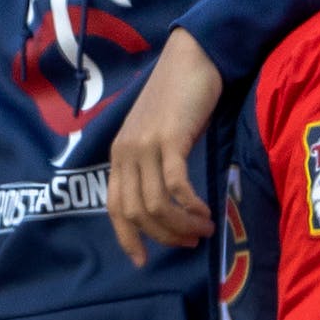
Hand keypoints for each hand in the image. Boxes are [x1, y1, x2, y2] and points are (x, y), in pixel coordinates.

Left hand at [108, 27, 219, 265]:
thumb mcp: (157, 134)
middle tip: (190, 242)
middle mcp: (126, 152)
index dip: (127, 237)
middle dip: (163, 236)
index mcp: (119, 154)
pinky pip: (175, 186)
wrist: (192, 59)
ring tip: (204, 229)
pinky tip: (205, 211)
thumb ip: (153, 163)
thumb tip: (167, 203)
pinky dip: (190, 206)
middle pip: (135, 212)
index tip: (143, 260)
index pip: (114, 206)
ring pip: (155, 205)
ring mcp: (145, 145)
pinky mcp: (169, 138)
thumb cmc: (179, 97)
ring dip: (181, 226)